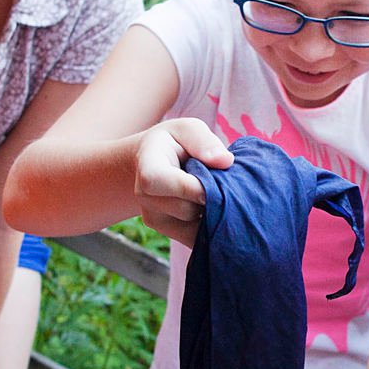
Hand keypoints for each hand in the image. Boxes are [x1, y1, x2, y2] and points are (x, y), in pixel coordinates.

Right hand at [135, 117, 232, 246]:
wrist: (157, 163)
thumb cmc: (176, 143)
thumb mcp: (188, 129)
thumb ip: (204, 141)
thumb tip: (225, 162)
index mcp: (147, 167)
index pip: (158, 182)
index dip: (190, 187)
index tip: (213, 183)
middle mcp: (143, 196)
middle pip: (184, 209)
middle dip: (209, 200)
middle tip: (222, 183)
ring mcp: (153, 218)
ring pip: (192, 227)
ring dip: (212, 213)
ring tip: (214, 192)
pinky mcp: (168, 232)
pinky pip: (195, 239)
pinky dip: (210, 228)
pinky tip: (213, 209)